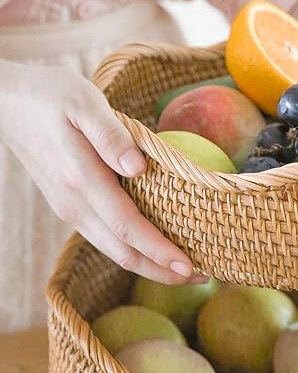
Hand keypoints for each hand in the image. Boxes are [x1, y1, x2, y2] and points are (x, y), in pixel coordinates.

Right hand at [0, 61, 205, 283]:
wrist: (6, 102)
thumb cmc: (50, 95)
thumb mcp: (83, 102)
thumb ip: (111, 135)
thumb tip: (138, 167)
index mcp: (81, 179)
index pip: (126, 226)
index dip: (158, 250)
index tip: (189, 266)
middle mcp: (74, 203)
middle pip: (122, 252)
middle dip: (162, 271)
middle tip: (202, 277)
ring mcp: (70, 209)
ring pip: (113, 251)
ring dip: (150, 265)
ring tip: (186, 271)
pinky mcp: (70, 207)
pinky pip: (105, 238)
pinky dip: (134, 251)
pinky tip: (155, 248)